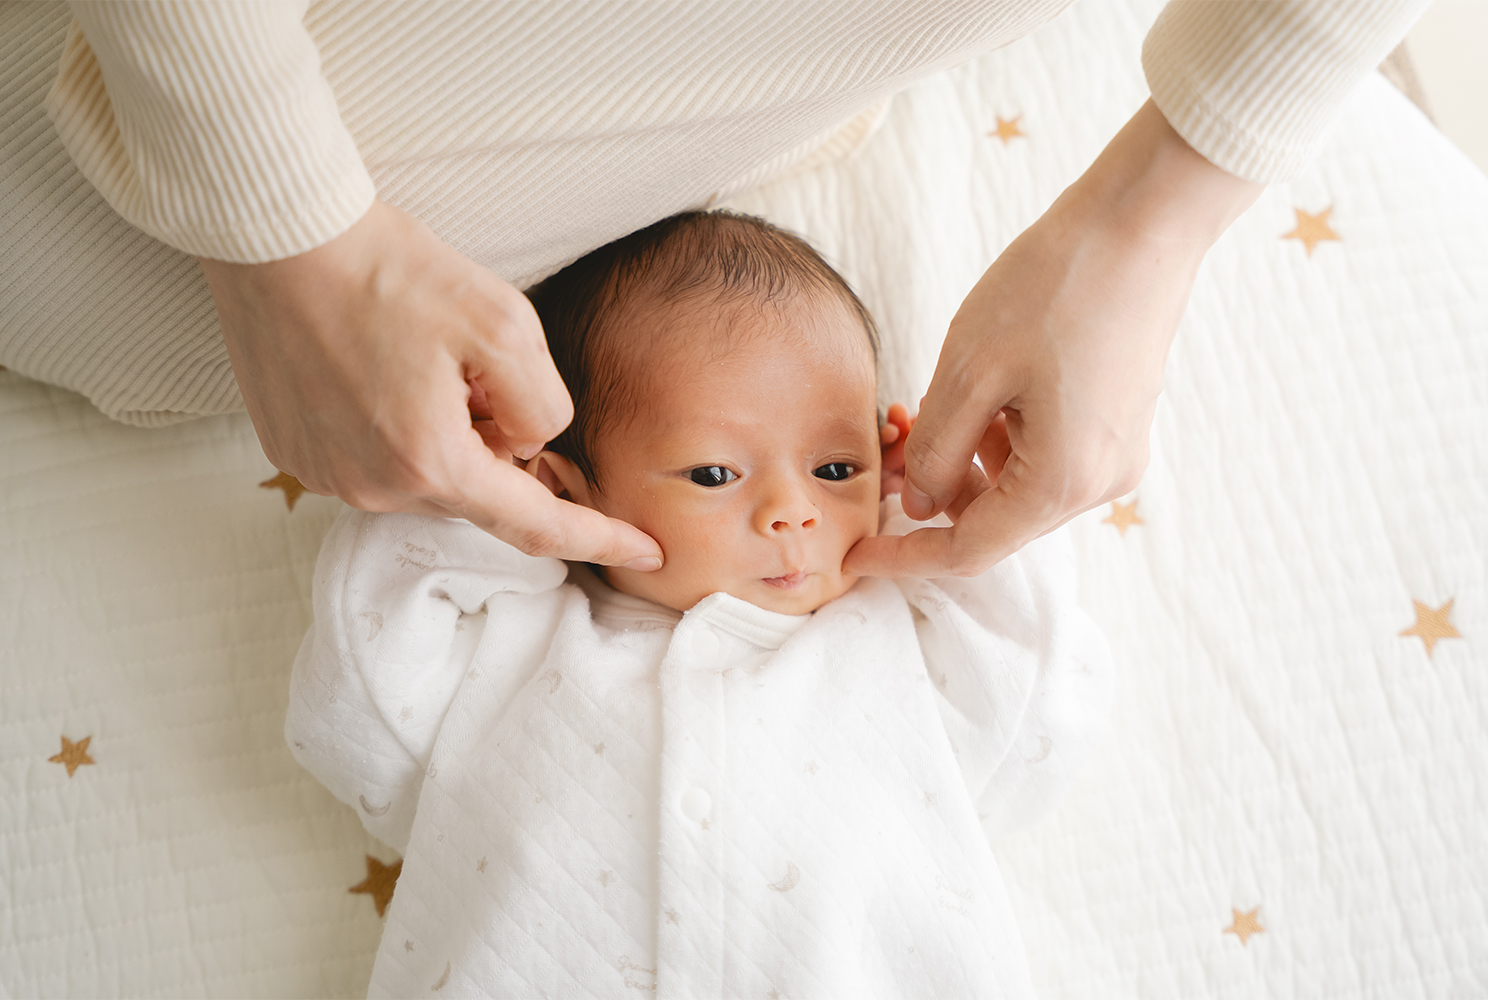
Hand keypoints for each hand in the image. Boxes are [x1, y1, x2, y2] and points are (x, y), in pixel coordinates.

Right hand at [200, 200, 662, 568]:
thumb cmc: (392, 270)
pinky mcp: (295, 454)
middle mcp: (373, 488)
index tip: (648, 552)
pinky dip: (396, 428)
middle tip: (472, 365)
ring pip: (427, 476)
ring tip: (414, 356)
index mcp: (432, 463)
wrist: (277, 236)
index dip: (599, 538)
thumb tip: (529, 448)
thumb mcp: (506, 325)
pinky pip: (376, 461)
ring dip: (444, 434)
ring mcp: (327, 476)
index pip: (536, 524)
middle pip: (477, 490)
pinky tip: (379, 366)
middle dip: (497, 443)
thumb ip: (543, 405)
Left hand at [846, 99, 1261, 576]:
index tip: (855, 552)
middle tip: (891, 441)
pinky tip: (978, 390)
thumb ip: (935, 452)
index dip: (906, 556)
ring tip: (930, 402)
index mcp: (1063, 481)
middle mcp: (1099, 484)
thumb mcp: (969, 373)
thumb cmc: (1054, 287)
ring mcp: (1115, 456)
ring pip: (1015, 489)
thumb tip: (917, 505)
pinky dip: (998, 440)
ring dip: (965, 462)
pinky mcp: (1118, 428)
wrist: (1142, 223)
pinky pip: (1042, 458)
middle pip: (994, 521)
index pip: (969, 551)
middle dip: (934, 494)